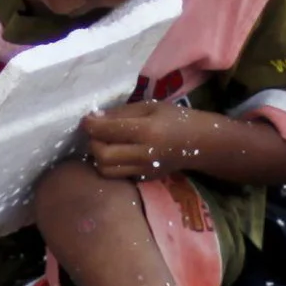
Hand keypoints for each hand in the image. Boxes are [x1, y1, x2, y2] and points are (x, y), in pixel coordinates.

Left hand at [78, 101, 203, 181]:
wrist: (199, 143)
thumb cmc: (174, 119)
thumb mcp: (149, 106)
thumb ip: (121, 113)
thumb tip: (94, 118)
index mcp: (147, 131)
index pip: (108, 131)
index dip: (91, 125)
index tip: (86, 119)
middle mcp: (144, 154)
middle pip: (102, 155)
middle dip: (92, 142)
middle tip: (95, 132)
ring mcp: (144, 170)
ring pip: (106, 170)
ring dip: (98, 156)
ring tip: (103, 143)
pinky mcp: (144, 179)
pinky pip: (116, 174)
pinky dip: (109, 164)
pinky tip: (115, 152)